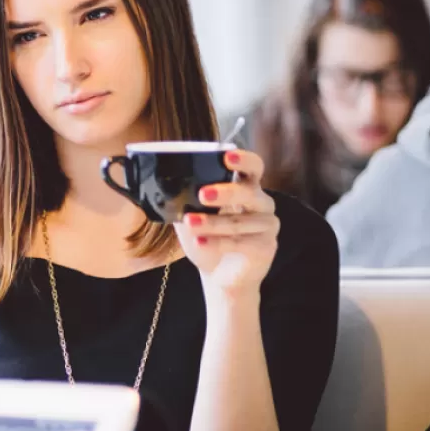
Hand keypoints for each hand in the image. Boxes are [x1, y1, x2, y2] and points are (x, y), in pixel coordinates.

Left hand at [174, 149, 278, 295]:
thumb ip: (184, 200)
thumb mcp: (191, 216)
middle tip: (203, 194)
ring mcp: (268, 225)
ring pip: (239, 221)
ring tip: (190, 223)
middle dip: (226, 192)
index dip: (243, 160)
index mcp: (246, 188)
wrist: (219, 275)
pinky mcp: (266, 247)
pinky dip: (217, 243)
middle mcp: (262, 203)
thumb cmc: (208, 238)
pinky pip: (241, 243)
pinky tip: (200, 243)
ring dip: (213, 223)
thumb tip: (161, 186)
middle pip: (249, 191)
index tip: (226, 155)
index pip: (253, 167)